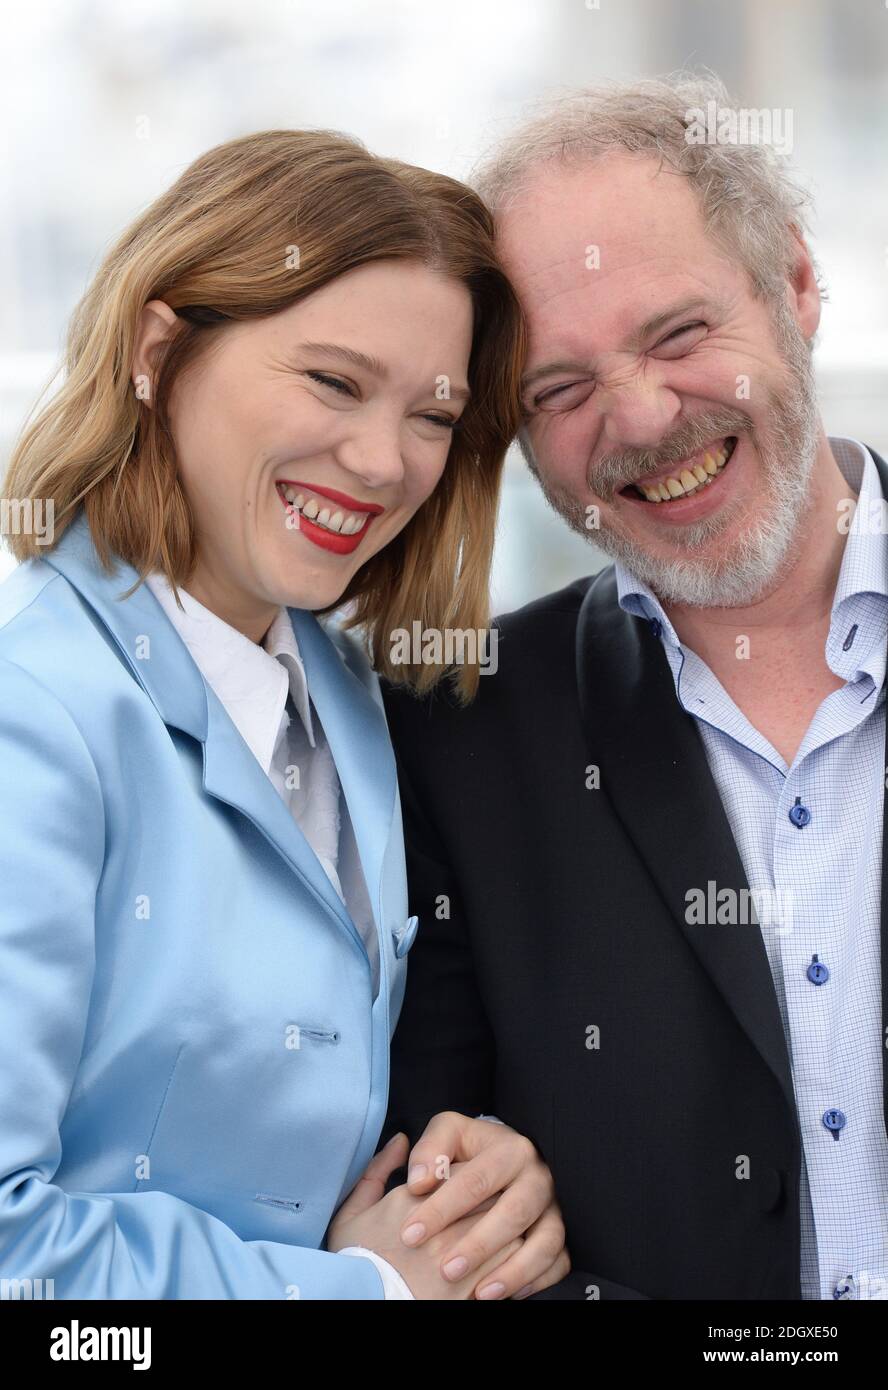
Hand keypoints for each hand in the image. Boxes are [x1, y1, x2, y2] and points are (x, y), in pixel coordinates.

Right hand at [328, 1133, 522, 1298]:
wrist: (361, 1300)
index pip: (463, 1173)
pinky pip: (506, 1265)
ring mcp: (455, 1259)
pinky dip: (510, 1260)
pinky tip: (501, 1261)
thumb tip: (401, 1140)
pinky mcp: (467, 1290)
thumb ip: (378, 1169)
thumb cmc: (356, 1260)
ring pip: (505, 1228)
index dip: (472, 1178)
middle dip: (497, 1198)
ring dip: (508, 1229)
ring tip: (505, 1232)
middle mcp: (439, 1227)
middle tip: (499, 1202)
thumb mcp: (352, 1212)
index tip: (473, 1185)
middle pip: (489, 1197)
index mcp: (412, 1202)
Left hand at [398, 1112, 568, 1298]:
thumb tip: (418, 1181)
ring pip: (545, 1241)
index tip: (410, 1234)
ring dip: (513, 1270)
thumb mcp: (449, 1133)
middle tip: (445, 1270)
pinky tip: (508, 1296)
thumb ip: (430, 1150)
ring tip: (479, 1294)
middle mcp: (539, 1177)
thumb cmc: (472, 1150)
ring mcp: (554, 1207)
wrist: (509, 1159)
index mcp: (511, 1149)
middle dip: (478, 1245)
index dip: (441, 1209)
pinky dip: (537, 1280)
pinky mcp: (562, 1233)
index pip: (475, 1181)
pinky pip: (560, 1261)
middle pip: (514, 1213)